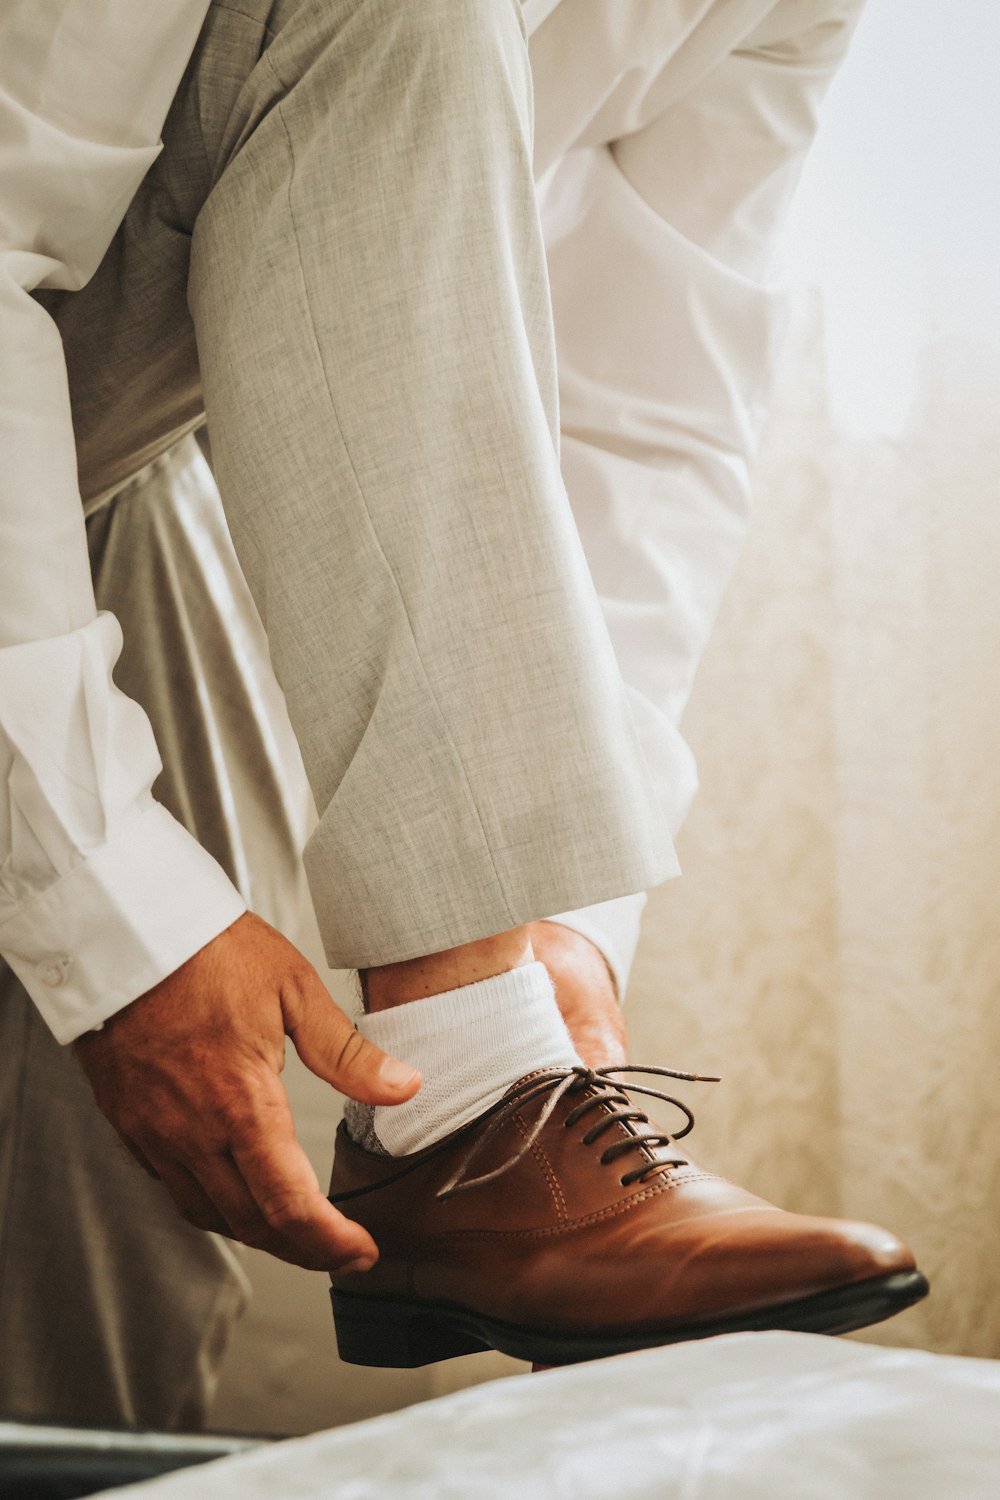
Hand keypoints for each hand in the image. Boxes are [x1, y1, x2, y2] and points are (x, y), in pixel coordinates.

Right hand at [73, 912, 419, 1270]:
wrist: (123, 929)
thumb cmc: (210, 950)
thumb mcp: (294, 989)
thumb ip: (348, 1052)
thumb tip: (406, 1088)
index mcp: (240, 1102)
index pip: (289, 1204)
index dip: (331, 1242)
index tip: (363, 1251)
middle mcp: (191, 1131)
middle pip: (251, 1223)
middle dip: (303, 1248)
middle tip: (343, 1248)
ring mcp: (153, 1133)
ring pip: (209, 1214)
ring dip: (258, 1233)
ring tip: (299, 1230)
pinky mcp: (128, 1124)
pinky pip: (173, 1187)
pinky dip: (213, 1204)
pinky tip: (237, 1189)